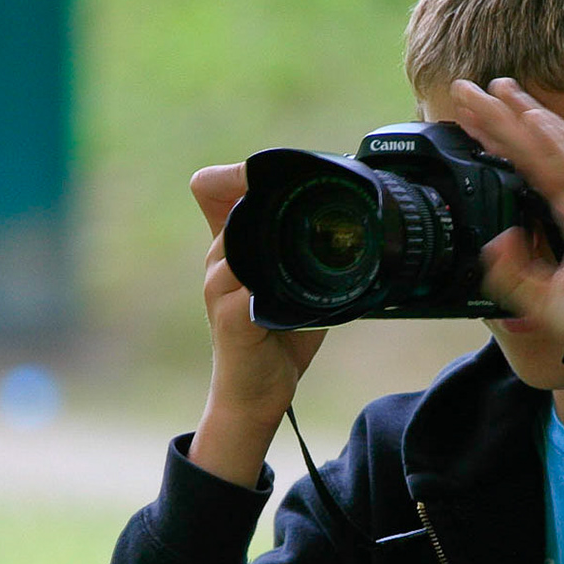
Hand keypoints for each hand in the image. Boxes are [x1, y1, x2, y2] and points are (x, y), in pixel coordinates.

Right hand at [187, 163, 325, 484]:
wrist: (259, 394)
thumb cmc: (276, 338)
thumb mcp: (294, 283)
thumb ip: (305, 250)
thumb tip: (349, 221)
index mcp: (229, 247)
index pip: (214, 189)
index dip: (242, 171)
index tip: (284, 169)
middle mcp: (218, 259)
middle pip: (230, 199)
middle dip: (264, 183)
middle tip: (316, 181)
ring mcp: (219, 285)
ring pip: (237, 232)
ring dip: (272, 221)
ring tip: (316, 220)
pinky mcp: (230, 314)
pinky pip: (244, 277)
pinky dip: (272, 268)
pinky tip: (300, 270)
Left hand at [447, 78, 563, 371]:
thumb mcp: (548, 302)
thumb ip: (516, 274)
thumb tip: (494, 244)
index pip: (534, 165)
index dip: (503, 138)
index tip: (471, 116)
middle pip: (543, 146)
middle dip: (505, 116)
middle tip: (467, 88)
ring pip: (558, 149)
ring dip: (524, 117)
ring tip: (493, 90)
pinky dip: (555, 145)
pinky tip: (532, 121)